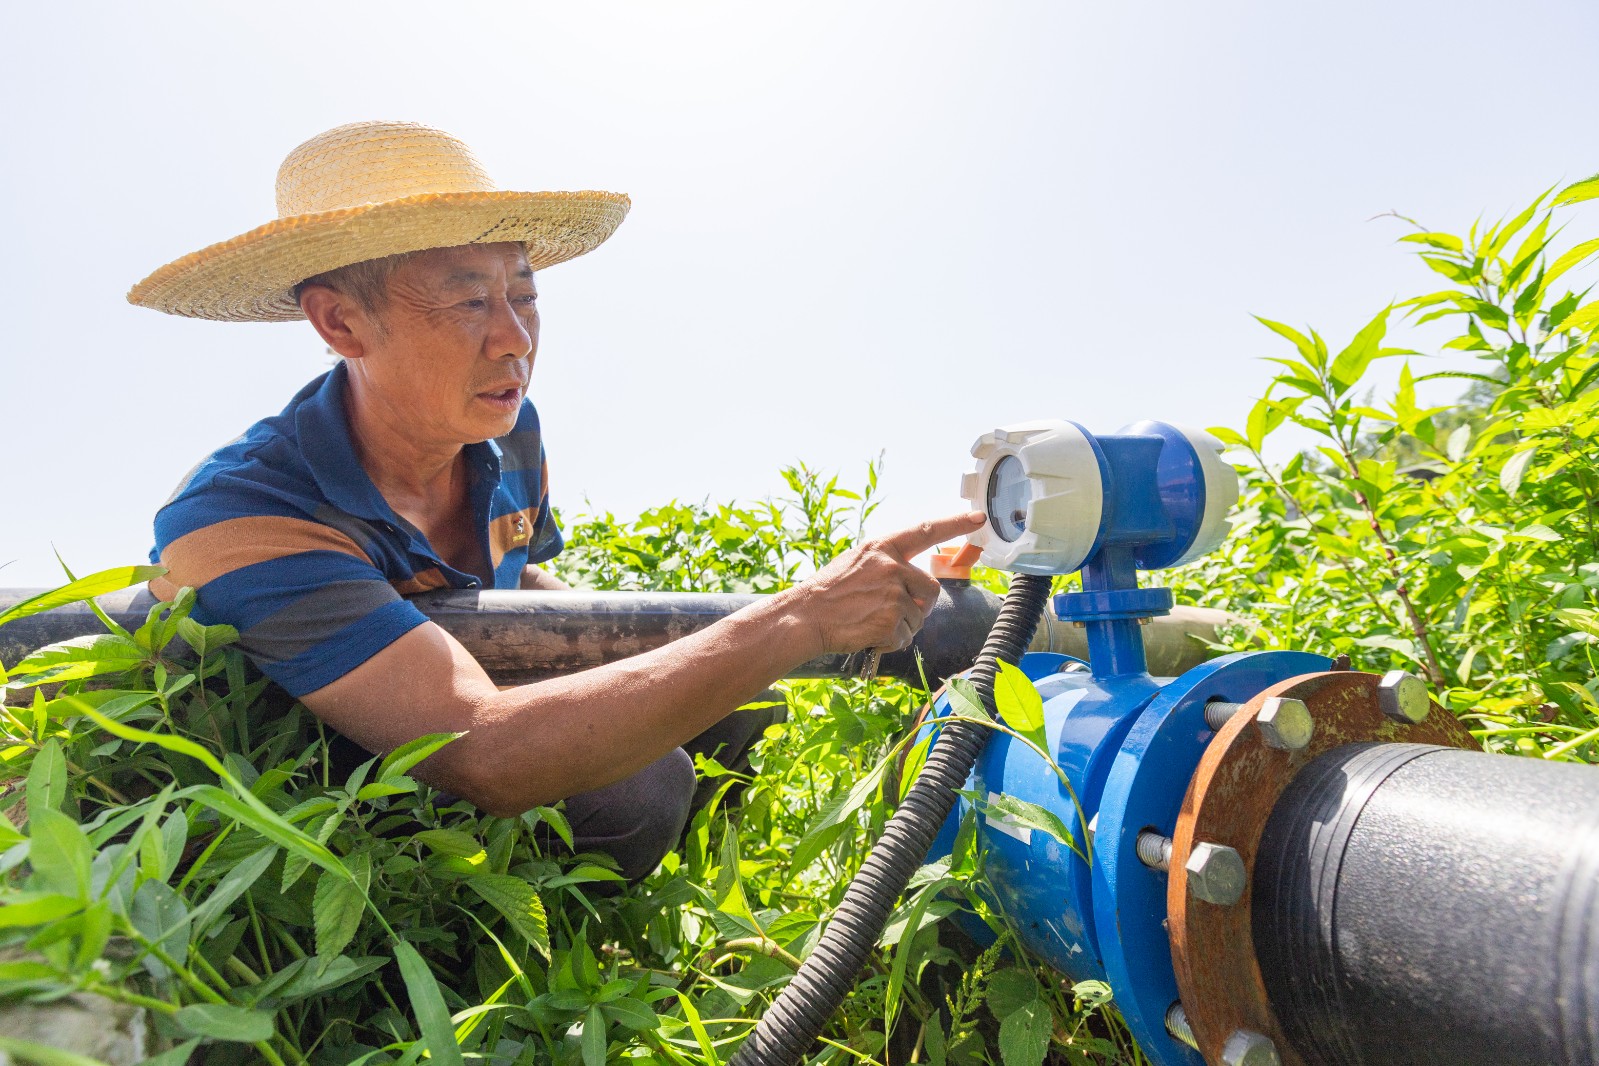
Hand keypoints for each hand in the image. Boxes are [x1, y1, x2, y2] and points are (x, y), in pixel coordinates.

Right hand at [783, 512, 985, 657]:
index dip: (955, 523)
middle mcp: (892, 566)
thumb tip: (913, 578)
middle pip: (930, 590)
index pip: (926, 531)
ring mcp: (893, 593)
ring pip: (918, 617)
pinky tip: (868, 634)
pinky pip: (905, 637)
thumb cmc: (828, 592)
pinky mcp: (892, 619)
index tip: (979, 518)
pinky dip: (890, 642)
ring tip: (870, 622)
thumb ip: (886, 564)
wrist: (805, 616)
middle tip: (892, 613)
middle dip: (919, 607)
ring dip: (901, 626)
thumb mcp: (856, 563)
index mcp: (883, 547)